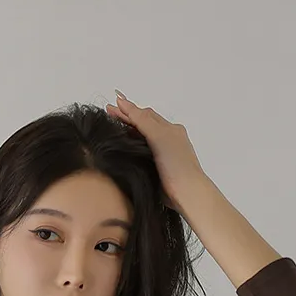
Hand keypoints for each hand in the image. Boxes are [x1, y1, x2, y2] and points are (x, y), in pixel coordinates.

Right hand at [104, 90, 206, 210]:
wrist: (186, 193)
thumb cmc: (177, 165)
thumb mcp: (158, 136)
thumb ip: (142, 120)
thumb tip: (123, 102)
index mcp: (169, 129)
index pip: (145, 115)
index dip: (128, 109)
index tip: (112, 105)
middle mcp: (167, 140)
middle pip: (143, 124)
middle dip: (126, 118)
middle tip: (108, 112)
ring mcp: (162, 155)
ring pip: (142, 139)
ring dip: (128, 132)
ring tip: (113, 127)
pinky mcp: (158, 170)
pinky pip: (142, 153)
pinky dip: (132, 147)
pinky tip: (124, 149)